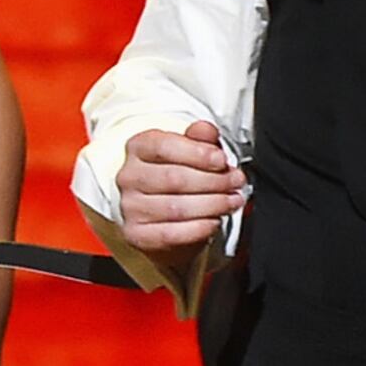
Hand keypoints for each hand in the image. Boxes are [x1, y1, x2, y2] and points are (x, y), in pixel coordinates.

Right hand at [116, 122, 246, 255]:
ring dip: (213, 205)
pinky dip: (199, 228)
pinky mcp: (137, 234)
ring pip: (176, 208)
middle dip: (214, 181)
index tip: (222, 160)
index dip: (197, 154)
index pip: (164, 147)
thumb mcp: (189, 150)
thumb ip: (199, 138)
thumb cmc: (176, 175)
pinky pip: (172, 234)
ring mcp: (130, 207)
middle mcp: (129, 177)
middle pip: (174, 178)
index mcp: (139, 148)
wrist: (162, 213)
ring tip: (232, 201)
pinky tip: (215, 220)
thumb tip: (207, 130)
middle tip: (236, 181)